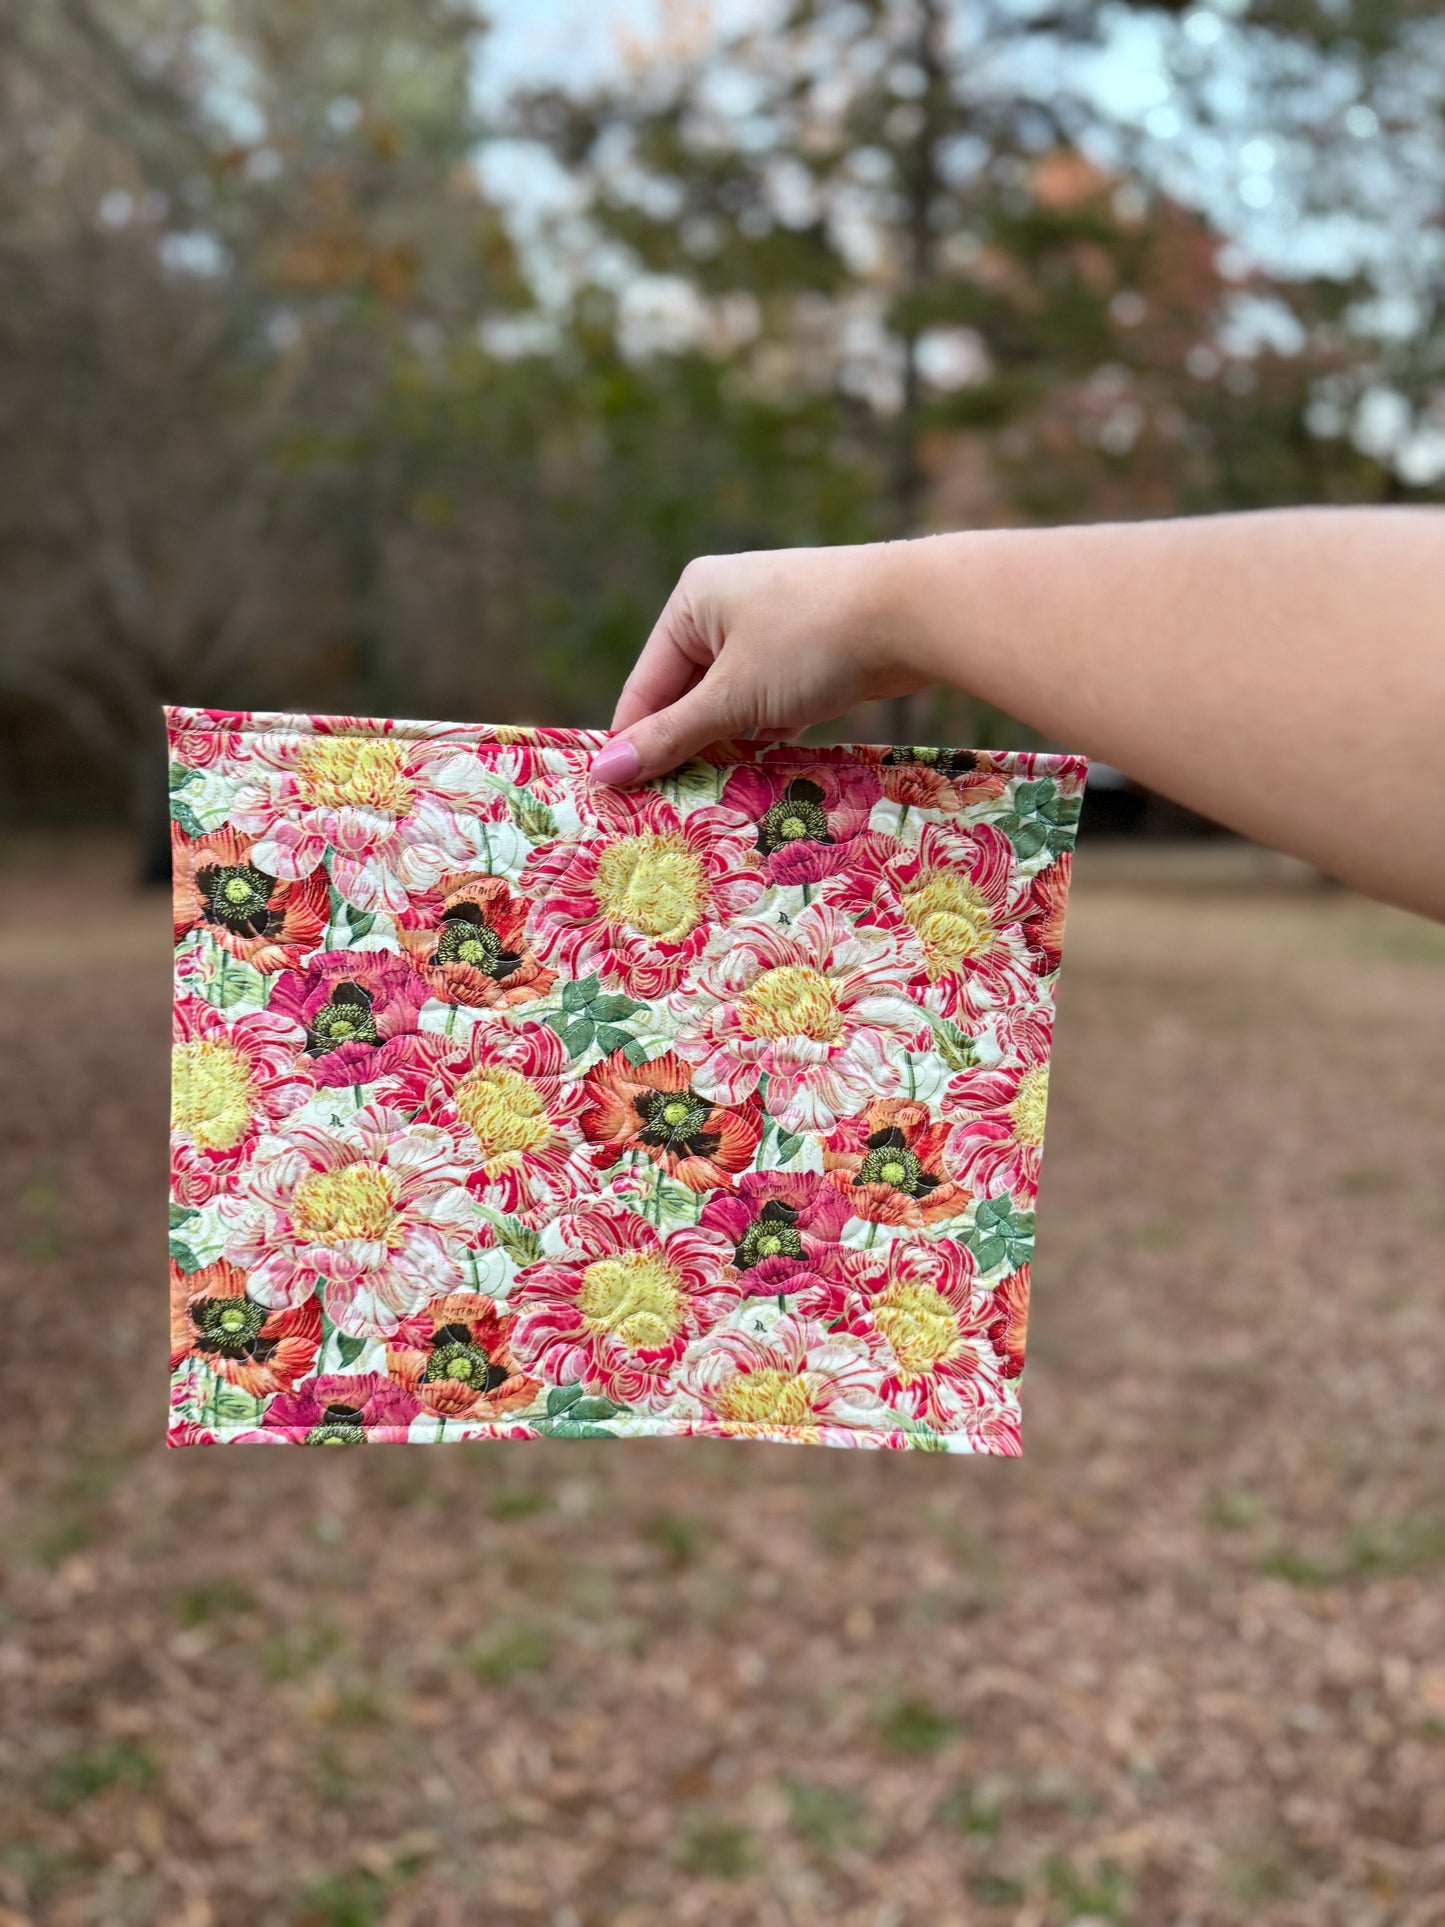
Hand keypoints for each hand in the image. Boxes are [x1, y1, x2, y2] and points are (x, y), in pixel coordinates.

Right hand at [591, 544, 931, 785]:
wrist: (919, 613)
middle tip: (670, 810)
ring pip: (732, 702)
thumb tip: (603, 773)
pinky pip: (769, 701)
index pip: (645, 686)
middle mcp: (725, 605)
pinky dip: (765, 734)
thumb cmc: (814, 643)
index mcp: (693, 601)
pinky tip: (763, 774)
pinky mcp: (809, 649)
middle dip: (685, 748)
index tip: (619, 801)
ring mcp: (770, 625)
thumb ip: (672, 737)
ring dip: (728, 747)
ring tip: (715, 799)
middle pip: (687, 694)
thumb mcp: (735, 697)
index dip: (633, 744)